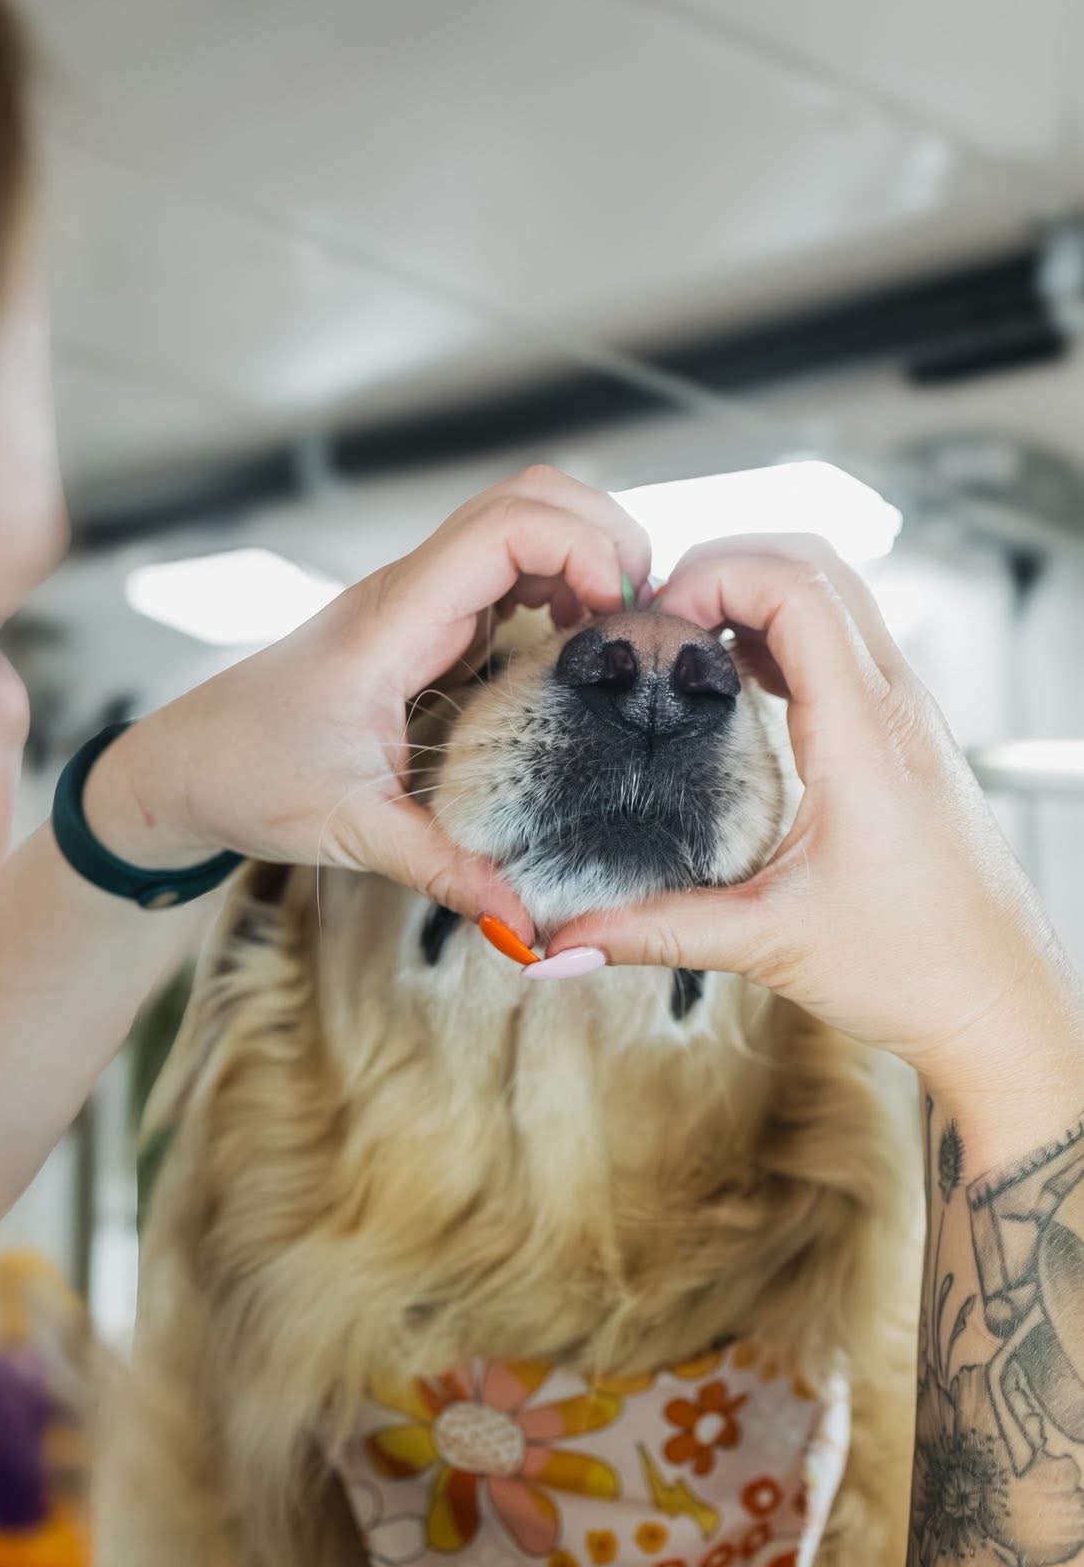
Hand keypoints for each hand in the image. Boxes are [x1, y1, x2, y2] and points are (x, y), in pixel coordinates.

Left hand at [86, 468, 649, 929]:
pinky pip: (506, 570)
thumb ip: (439, 867)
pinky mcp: (424, 622)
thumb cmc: (249, 780)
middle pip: (525, 497)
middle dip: (602, 532)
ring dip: (584, 553)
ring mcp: (417, 600)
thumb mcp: (347, 830)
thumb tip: (523, 919)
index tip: (619, 616)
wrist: (187, 764)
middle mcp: (408, 592)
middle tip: (642, 618)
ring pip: (518, 522)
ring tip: (621, 631)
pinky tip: (578, 645)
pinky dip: (559, 582)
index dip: (580, 547)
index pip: (502, 527)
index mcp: (391, 622)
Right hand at [546, 537, 1083, 1151]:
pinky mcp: (905, 734)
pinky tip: (736, 683)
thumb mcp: (770, 945)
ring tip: (689, 647)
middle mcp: (895, 708)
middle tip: (662, 621)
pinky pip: (845, 640)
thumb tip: (564, 941)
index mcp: (865, 737)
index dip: (714, 576)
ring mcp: (907, 714)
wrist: (1001, 1003)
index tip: (657, 622)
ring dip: (755, 594)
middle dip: (725, 566)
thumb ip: (657, 931)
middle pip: (815, 564)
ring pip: (835, 594)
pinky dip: (783, 633)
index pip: (796, 590)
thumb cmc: (920, 968)